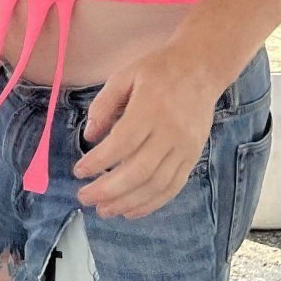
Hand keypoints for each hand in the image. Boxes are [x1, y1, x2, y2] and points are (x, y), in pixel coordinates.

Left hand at [73, 46, 221, 218]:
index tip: (78, 171)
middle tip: (84, 197)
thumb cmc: (157, 70)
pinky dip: (152, 203)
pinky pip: (173, 187)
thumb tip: (89, 136)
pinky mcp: (193, 157)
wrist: (201, 69)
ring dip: (128, 202)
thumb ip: (104, 105)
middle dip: (109, 189)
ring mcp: (185, 147)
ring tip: (103, 210)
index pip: (123, 143)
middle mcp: (170, 132)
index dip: (99, 161)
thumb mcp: (124, 75)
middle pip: (139, 170)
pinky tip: (130, 211)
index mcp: (151, 108)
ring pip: (156, 184)